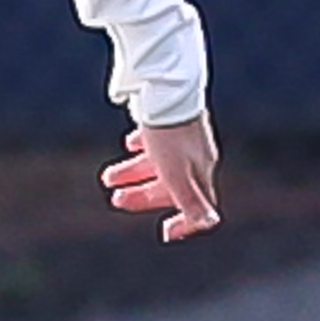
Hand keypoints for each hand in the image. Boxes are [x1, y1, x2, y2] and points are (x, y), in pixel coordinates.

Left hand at [105, 114, 220, 242]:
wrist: (166, 87)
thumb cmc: (171, 134)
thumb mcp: (177, 173)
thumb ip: (191, 201)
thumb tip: (211, 224)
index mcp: (200, 171)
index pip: (198, 207)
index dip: (184, 223)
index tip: (165, 233)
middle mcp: (195, 157)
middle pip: (169, 186)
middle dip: (142, 195)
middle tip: (115, 200)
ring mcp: (182, 138)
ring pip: (158, 163)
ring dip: (132, 172)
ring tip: (108, 176)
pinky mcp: (169, 121)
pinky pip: (154, 139)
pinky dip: (141, 147)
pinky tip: (129, 144)